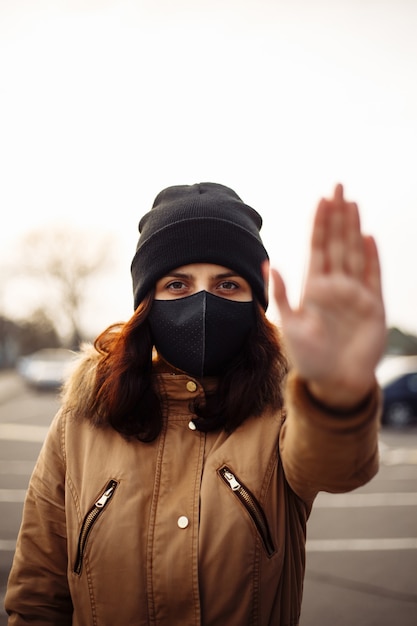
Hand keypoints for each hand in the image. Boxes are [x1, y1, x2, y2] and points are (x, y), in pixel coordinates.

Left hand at [269, 184, 385, 408]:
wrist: (334, 383)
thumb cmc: (309, 358)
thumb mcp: (289, 326)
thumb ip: (281, 295)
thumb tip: (268, 263)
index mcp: (313, 288)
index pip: (317, 248)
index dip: (319, 224)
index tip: (321, 199)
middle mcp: (335, 286)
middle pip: (336, 243)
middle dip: (338, 216)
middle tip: (338, 186)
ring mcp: (355, 294)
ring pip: (354, 253)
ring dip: (353, 228)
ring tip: (353, 203)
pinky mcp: (373, 307)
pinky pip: (373, 276)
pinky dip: (372, 257)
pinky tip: (369, 237)